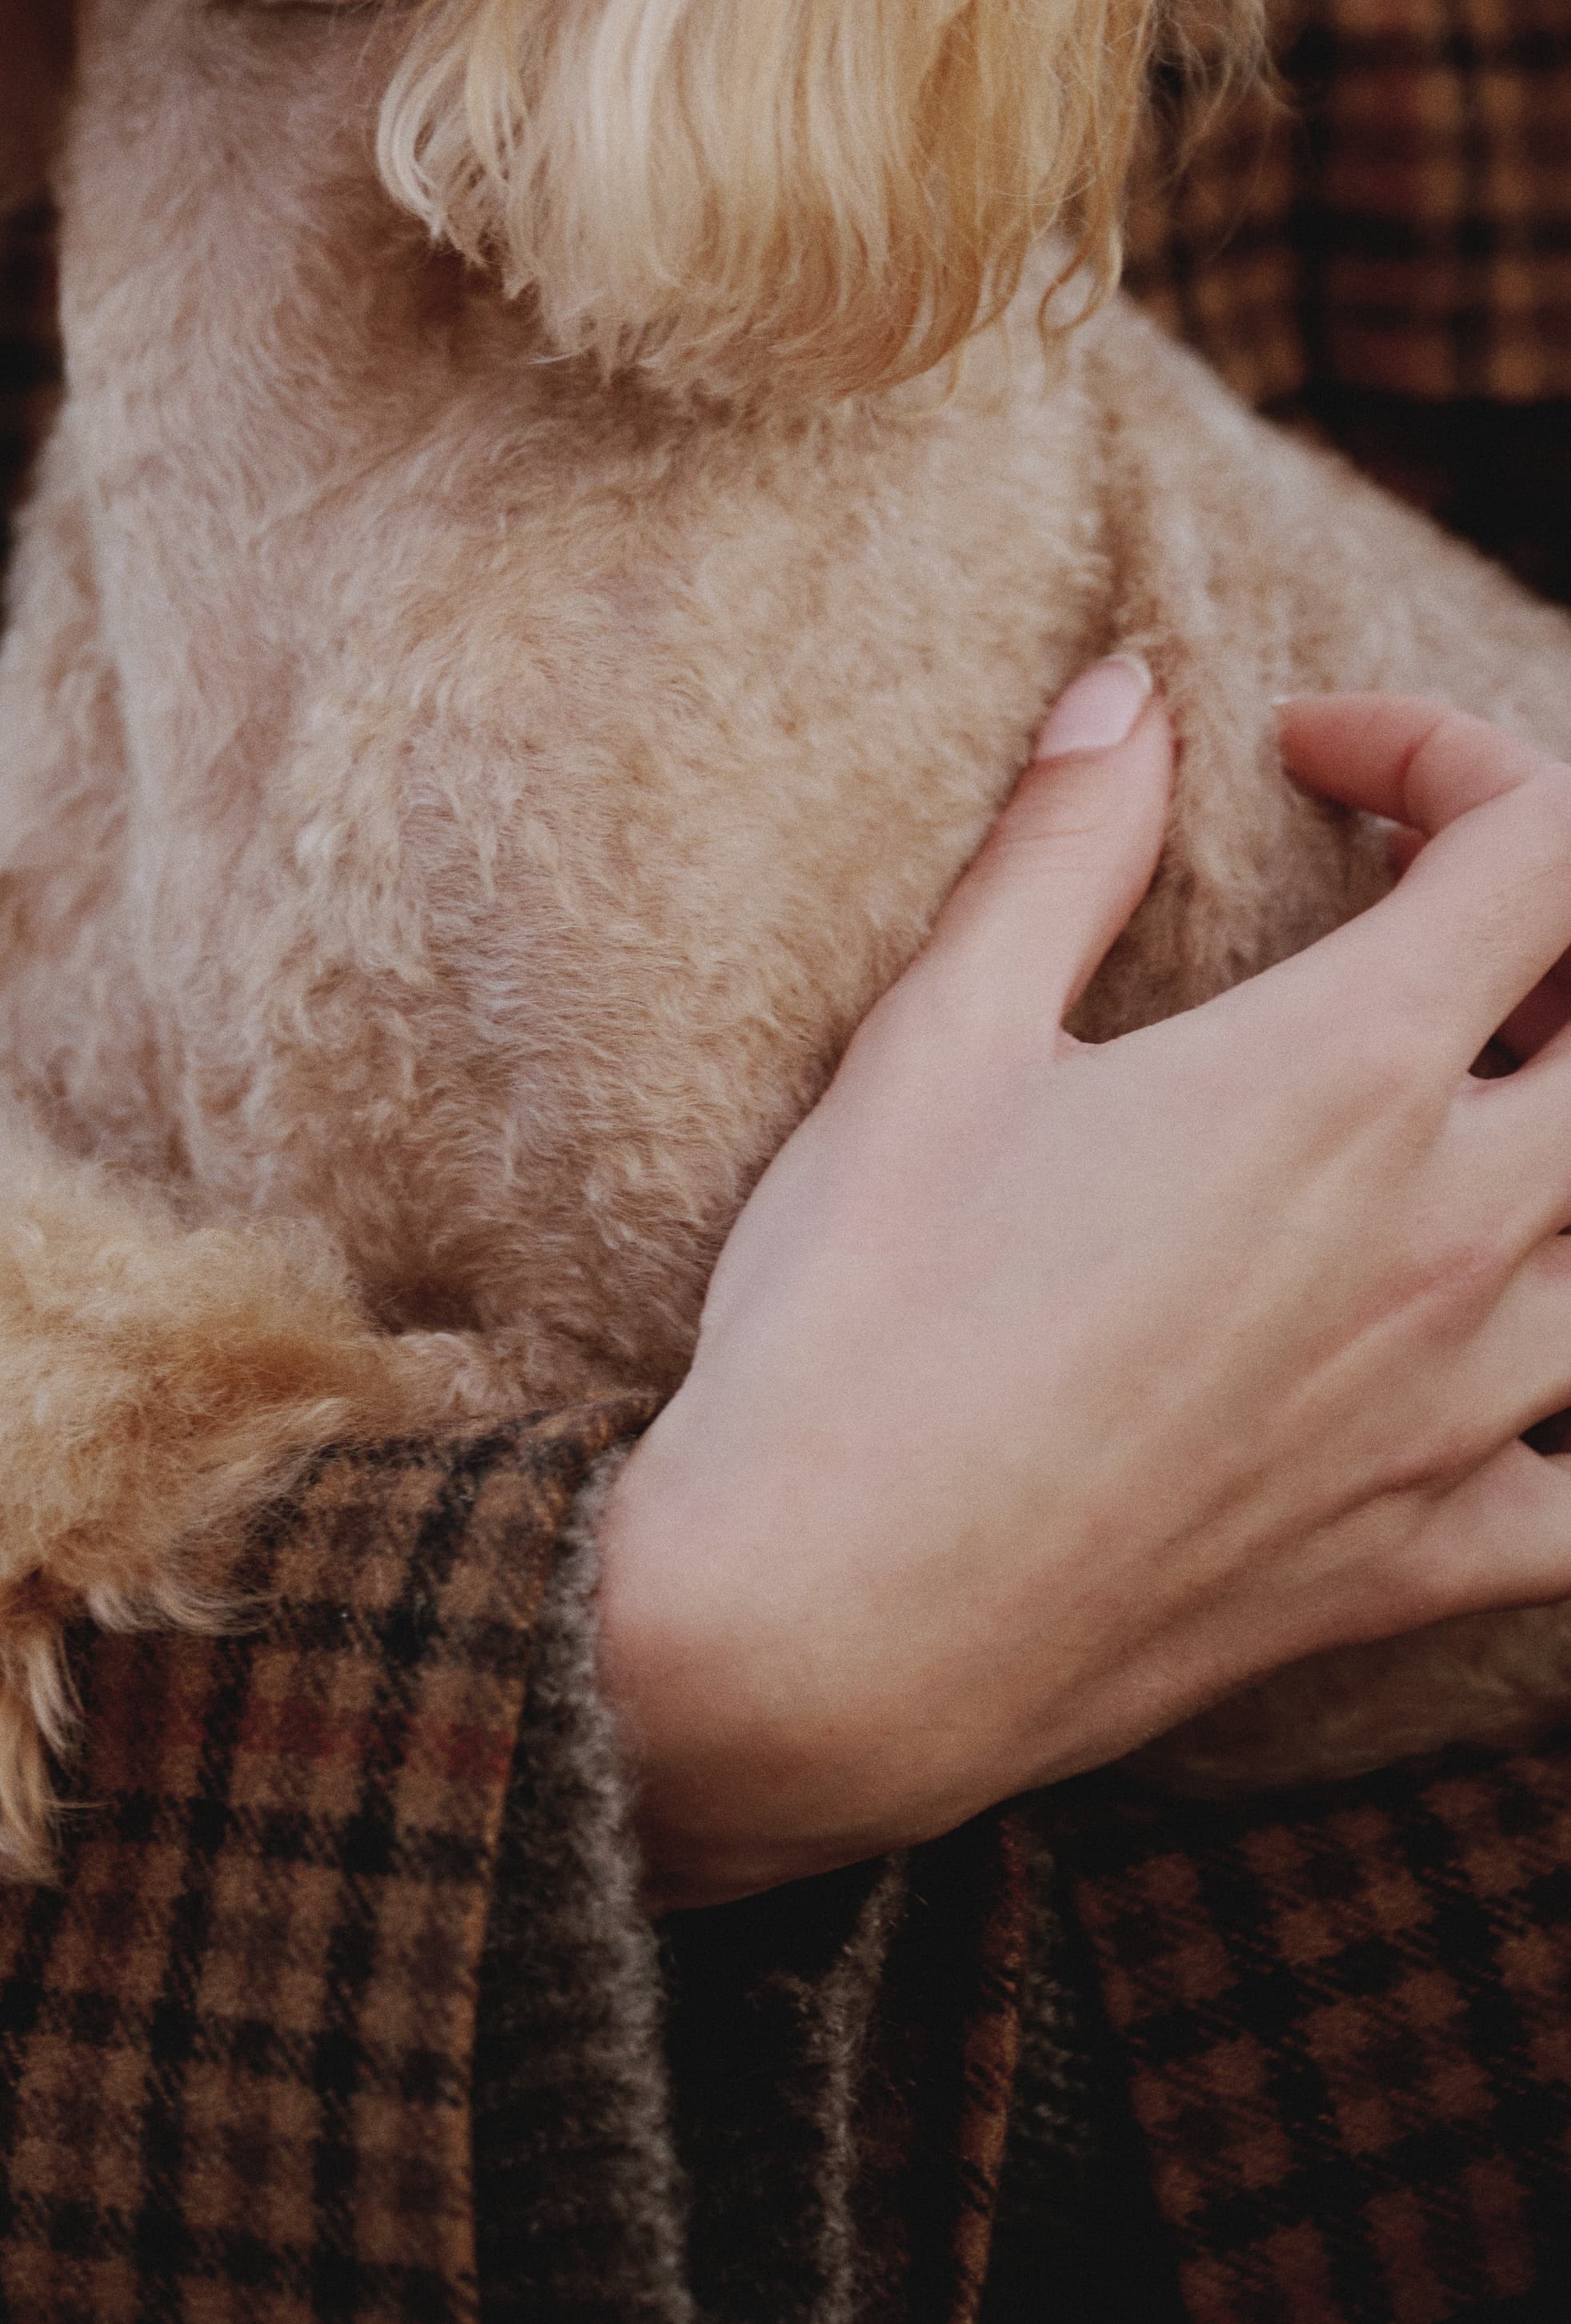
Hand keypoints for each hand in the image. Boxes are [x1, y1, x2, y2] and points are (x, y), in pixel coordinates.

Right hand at [594, 667, 1570, 1902]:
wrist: (825, 1626)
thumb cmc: (860, 1318)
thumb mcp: (933, 1043)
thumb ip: (1058, 853)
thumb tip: (1124, 696)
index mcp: (1339, 1078)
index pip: (1545, 847)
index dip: (1447, 753)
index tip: (1312, 763)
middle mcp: (1452, 1233)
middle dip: (1544, 937)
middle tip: (1409, 912)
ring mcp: (1464, 1410)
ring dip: (1559, 1137)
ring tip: (1453, 1108)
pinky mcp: (1428, 1556)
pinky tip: (1493, 1368)